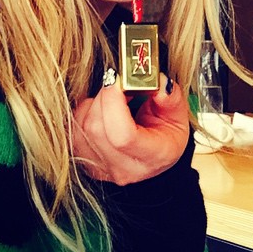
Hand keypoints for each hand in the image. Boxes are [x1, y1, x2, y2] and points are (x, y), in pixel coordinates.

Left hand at [72, 73, 189, 185]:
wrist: (160, 153)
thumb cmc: (169, 133)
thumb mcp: (178, 113)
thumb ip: (171, 97)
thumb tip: (158, 82)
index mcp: (153, 156)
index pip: (122, 136)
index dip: (113, 103)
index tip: (118, 81)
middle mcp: (126, 169)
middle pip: (97, 130)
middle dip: (103, 97)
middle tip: (117, 82)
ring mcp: (104, 170)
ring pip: (81, 131)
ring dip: (92, 105)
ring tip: (111, 97)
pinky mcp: (88, 165)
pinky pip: (73, 135)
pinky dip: (82, 115)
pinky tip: (99, 108)